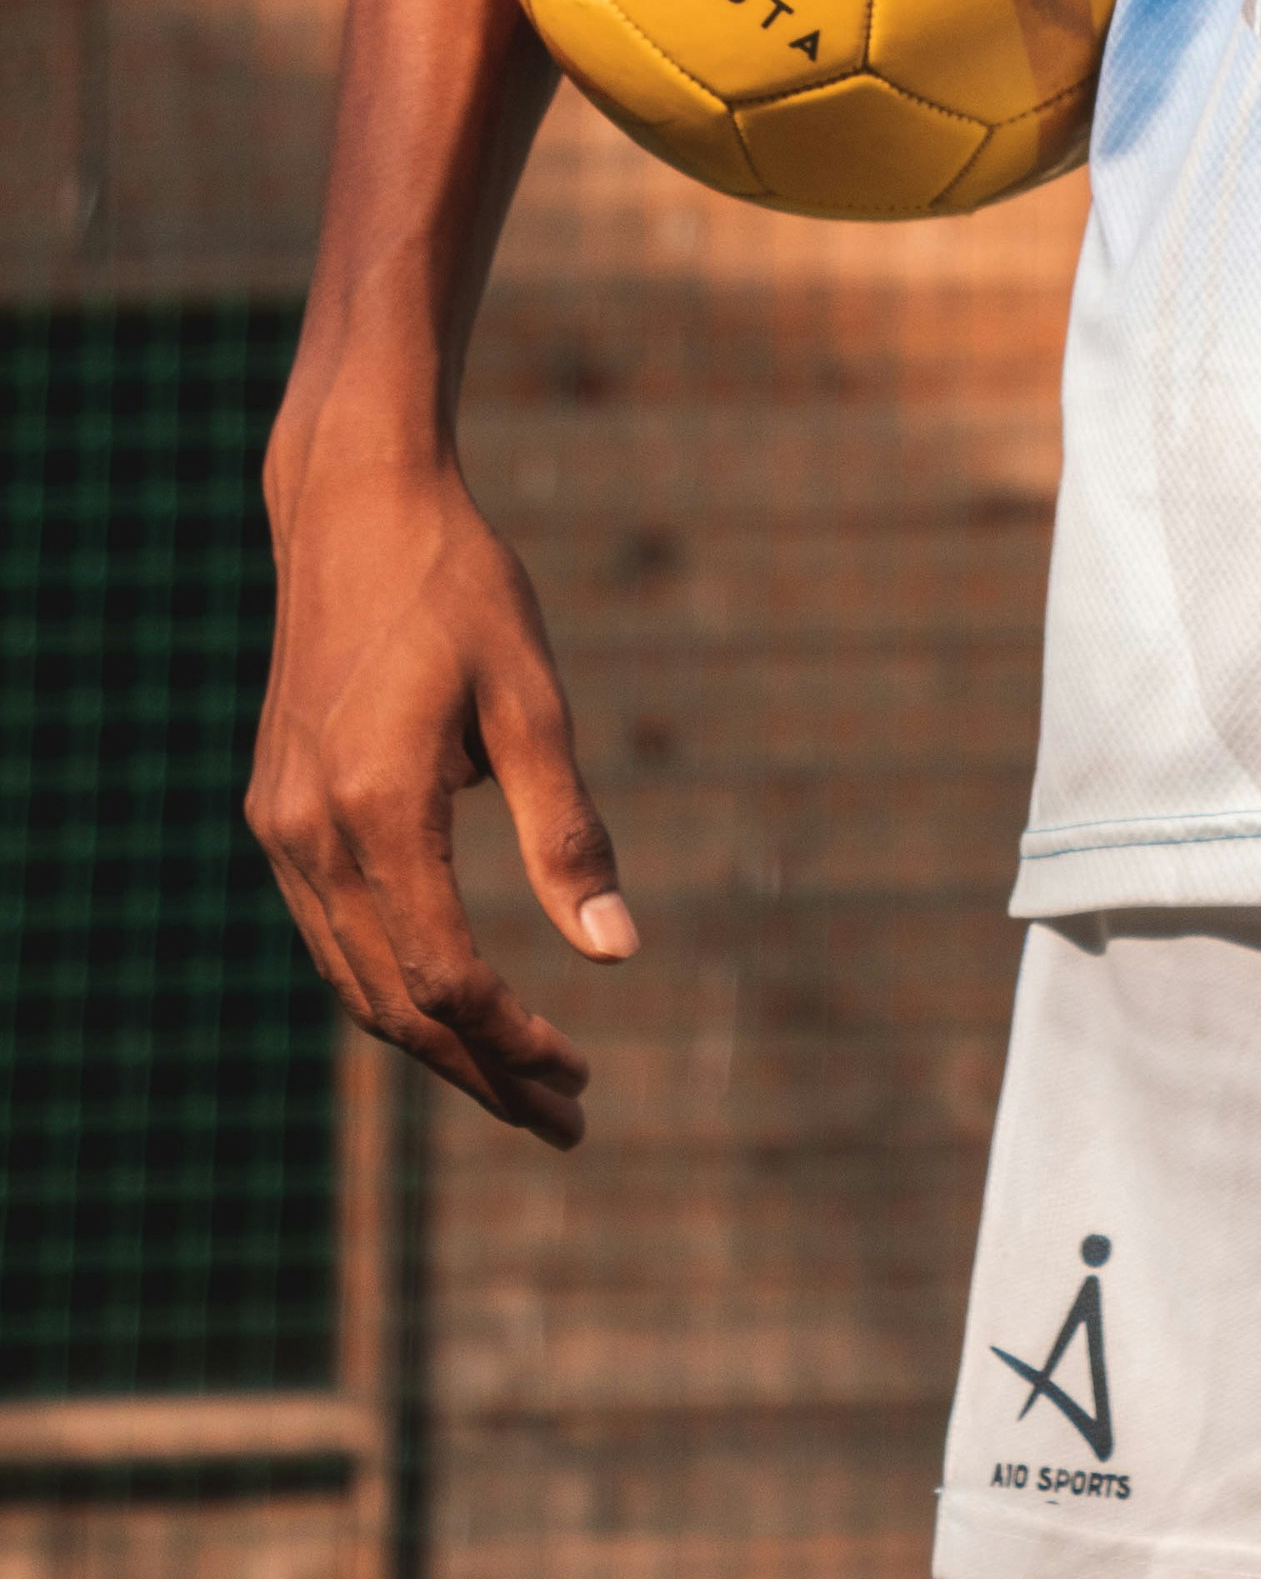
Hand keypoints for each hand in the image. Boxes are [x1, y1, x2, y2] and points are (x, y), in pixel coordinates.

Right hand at [248, 438, 635, 1147]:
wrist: (352, 505)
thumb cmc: (460, 587)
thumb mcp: (531, 698)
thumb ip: (566, 828)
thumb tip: (619, 953)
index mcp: (378, 811)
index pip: (445, 978)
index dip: (513, 1042)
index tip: (580, 1075)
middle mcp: (311, 835)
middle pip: (395, 1002)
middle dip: (481, 1072)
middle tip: (566, 1120)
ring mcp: (280, 827)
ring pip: (354, 979)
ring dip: (434, 1040)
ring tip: (521, 1079)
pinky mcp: (275, 808)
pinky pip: (331, 931)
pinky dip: (389, 981)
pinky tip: (448, 998)